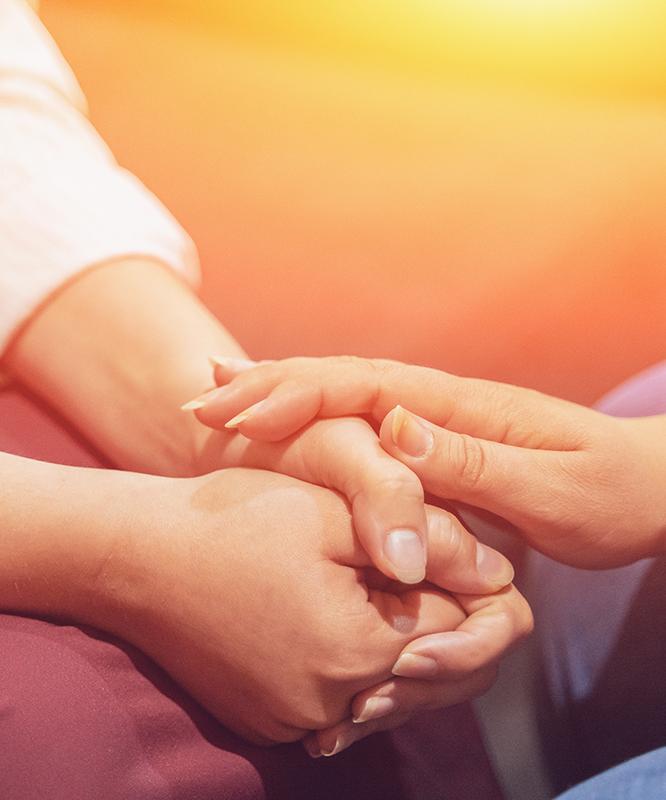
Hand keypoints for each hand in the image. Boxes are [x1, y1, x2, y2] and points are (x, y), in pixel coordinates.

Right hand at [86, 466, 499, 744]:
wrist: (138, 555)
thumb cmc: (235, 518)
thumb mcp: (336, 509)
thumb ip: (428, 541)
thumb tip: (502, 572)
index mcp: (359, 649)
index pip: (463, 629)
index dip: (473, 583)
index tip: (458, 547)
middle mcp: (332, 704)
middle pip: (438, 674)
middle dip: (448, 619)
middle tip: (423, 564)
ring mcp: (296, 720)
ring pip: (394, 689)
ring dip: (404, 640)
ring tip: (383, 583)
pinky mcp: (271, 720)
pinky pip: (346, 701)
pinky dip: (360, 663)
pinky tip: (345, 614)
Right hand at [193, 355, 665, 566]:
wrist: (649, 488)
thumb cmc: (610, 496)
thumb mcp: (553, 490)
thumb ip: (474, 462)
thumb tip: (393, 428)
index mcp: (462, 410)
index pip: (367, 387)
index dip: (301, 393)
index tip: (243, 412)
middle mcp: (439, 407)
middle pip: (341, 382)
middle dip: (271, 387)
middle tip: (201, 401)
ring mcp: (433, 424)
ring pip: (342, 399)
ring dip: (279, 396)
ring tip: (214, 402)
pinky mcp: (433, 448)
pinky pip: (359, 427)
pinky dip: (310, 421)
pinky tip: (277, 428)